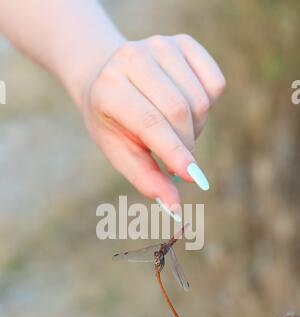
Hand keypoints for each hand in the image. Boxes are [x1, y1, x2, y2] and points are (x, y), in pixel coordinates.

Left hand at [82, 34, 225, 213]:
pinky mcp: (183, 42)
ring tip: (174, 131)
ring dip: (195, 128)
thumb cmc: (112, 121)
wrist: (107, 75)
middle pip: (180, 112)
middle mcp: (133, 58)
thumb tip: (175, 209)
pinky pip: (215, 83)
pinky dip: (208, 105)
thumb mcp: (119, 152)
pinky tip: (186, 107)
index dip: (174, 152)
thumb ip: (146, 179)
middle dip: (186, 146)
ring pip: (200, 100)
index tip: (193, 178)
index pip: (150, 123)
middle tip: (178, 163)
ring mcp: (160, 45)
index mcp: (109, 88)